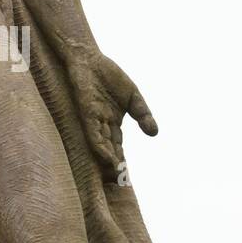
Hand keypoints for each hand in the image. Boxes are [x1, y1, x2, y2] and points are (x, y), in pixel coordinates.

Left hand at [66, 51, 157, 175]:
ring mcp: (93, 120)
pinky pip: (93, 132)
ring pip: (100, 145)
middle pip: (108, 150)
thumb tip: (155, 134)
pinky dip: (100, 145)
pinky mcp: (86, 112)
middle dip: (114, 166)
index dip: (121, 161)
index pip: (117, 147)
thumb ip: (143, 115)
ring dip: (107, 160)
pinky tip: (105, 156)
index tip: (126, 178)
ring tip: (115, 174)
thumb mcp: (133, 97)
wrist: (89, 59)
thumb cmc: (109, 76)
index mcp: (112, 123)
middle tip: (119, 184)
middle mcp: (101, 125)